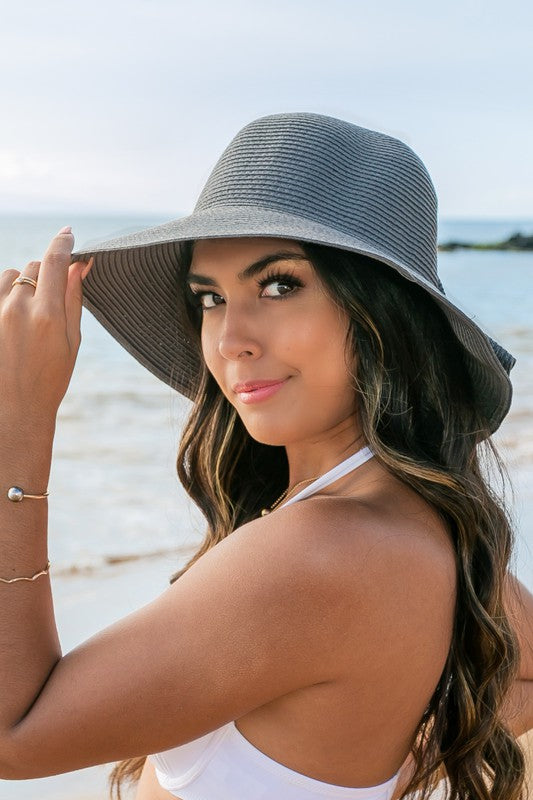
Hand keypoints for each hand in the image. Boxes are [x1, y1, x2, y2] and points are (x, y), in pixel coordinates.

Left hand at [0, 227, 93, 421]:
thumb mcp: (71, 342)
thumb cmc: (48, 380)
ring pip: (9, 276)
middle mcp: (16, 310)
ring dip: (19, 286)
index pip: (54, 263)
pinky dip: (3, 296)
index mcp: (46, 316)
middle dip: (43, 276)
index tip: (68, 234)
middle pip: (32, 267)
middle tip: (48, 302)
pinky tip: (9, 321)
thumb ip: (73, 300)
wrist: (13, 411)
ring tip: (24, 318)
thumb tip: (79, 266)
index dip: (62, 243)